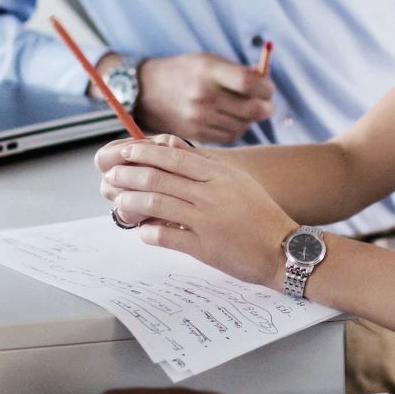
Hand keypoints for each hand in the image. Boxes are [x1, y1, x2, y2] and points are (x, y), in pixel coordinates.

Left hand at [97, 137, 293, 286]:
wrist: (283, 247)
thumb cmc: (259, 212)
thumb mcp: (236, 180)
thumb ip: (205, 163)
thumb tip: (170, 145)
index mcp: (218, 175)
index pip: (173, 158)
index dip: (144, 154)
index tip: (126, 153)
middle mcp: (210, 194)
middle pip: (159, 179)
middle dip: (129, 176)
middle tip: (112, 177)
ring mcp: (206, 221)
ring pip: (158, 205)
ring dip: (132, 202)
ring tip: (119, 202)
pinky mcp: (204, 248)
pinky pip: (168, 237)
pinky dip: (150, 233)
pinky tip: (141, 231)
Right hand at [136, 53, 273, 143]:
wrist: (147, 91)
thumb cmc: (185, 71)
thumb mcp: (209, 61)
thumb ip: (237, 71)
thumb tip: (266, 82)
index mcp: (208, 71)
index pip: (248, 83)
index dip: (265, 88)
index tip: (268, 89)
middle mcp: (203, 95)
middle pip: (250, 109)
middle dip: (265, 108)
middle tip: (266, 105)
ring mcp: (198, 117)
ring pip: (243, 125)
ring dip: (250, 119)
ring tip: (244, 110)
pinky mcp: (196, 134)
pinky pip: (229, 136)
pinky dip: (236, 129)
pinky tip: (230, 120)